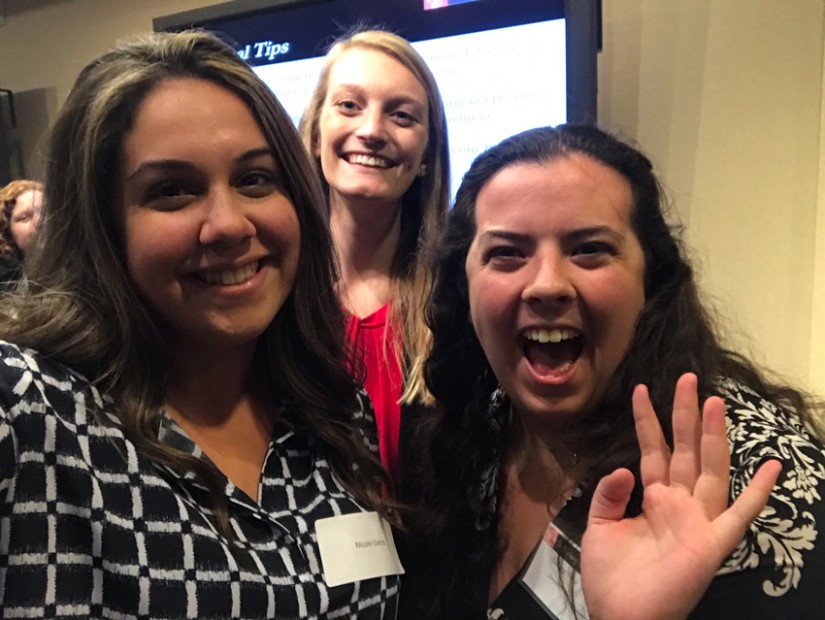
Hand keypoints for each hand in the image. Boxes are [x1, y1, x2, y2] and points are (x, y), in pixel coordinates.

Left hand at [581, 373, 780, 619]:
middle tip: (687, 378)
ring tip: (714, 402)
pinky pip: (740, 515)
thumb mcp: (598, 528)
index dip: (647, 421)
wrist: (621, 618)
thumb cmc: (611, 578)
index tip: (640, 389)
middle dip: (686, 415)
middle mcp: (679, 503)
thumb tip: (621, 467)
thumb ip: (608, 494)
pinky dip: (758, 492)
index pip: (652, 450)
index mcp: (652, 499)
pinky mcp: (712, 543)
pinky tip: (773, 466)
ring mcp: (698, 520)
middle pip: (685, 450)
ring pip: (710, 469)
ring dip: (714, 437)